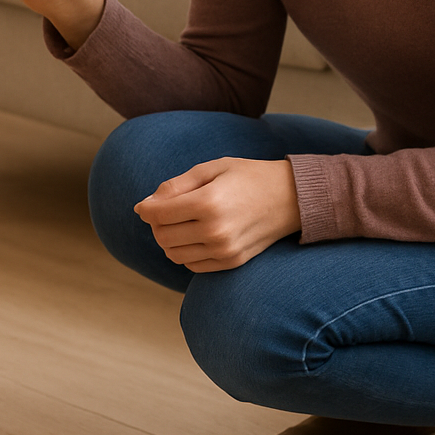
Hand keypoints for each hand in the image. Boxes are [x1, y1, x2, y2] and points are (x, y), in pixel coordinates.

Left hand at [133, 158, 300, 271]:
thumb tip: (144, 206)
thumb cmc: (248, 177)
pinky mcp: (232, 262)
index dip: (146, 208)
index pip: (158, 214)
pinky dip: (185, 253)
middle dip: (156, 224)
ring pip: (174, 254)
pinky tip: (195, 236)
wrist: (291, 198)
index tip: (146, 204)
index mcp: (208, 203)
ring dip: (168, 240)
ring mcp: (224, 250)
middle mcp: (215, 231)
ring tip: (180, 223)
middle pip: (162, 236)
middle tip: (165, 211)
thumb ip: (175, 186)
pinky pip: (192, 265)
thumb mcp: (211, 169)